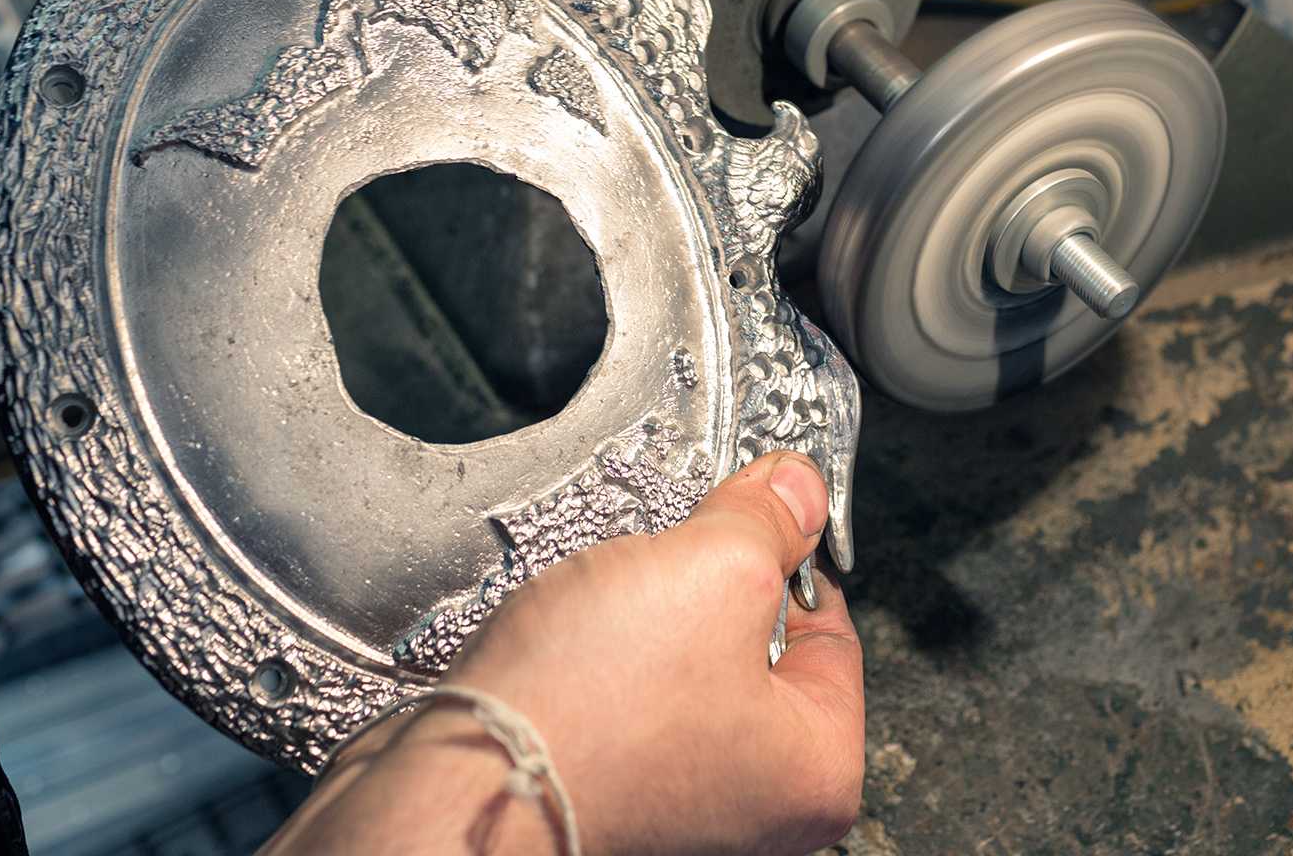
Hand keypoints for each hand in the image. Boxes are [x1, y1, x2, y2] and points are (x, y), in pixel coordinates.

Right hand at [261, 451, 864, 855]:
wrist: (458, 780)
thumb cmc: (587, 715)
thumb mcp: (714, 571)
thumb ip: (769, 520)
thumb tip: (799, 488)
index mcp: (815, 772)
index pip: (834, 629)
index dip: (787, 558)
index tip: (750, 518)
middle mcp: (757, 804)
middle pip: (756, 647)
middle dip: (707, 591)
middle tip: (669, 573)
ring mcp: (679, 801)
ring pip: (683, 665)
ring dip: (648, 622)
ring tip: (610, 618)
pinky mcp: (609, 789)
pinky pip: (625, 698)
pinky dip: (602, 663)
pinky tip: (575, 653)